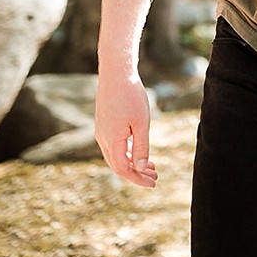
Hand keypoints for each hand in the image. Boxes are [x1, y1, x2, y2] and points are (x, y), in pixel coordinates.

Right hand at [96, 68, 156, 189]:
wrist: (116, 73)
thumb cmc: (131, 96)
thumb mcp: (141, 122)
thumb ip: (141, 147)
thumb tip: (140, 168)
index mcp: (111, 141)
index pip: (123, 170)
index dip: (137, 179)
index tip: (152, 183)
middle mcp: (103, 139)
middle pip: (118, 165)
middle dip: (137, 173)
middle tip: (155, 176)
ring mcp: (101, 132)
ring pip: (115, 156)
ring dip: (132, 162)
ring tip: (151, 166)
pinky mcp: (103, 124)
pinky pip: (114, 145)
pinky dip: (126, 151)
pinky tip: (138, 149)